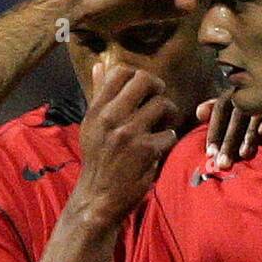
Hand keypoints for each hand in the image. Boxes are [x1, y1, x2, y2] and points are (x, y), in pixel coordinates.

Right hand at [73, 64, 178, 226]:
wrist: (98, 197)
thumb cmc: (98, 159)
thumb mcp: (92, 126)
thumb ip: (98, 94)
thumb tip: (100, 64)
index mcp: (97, 110)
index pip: (120, 72)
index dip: (138, 76)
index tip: (143, 90)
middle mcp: (110, 118)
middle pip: (145, 80)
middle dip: (158, 88)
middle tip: (159, 101)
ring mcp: (128, 134)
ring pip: (162, 105)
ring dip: (168, 115)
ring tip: (163, 125)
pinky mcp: (145, 151)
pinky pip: (170, 134)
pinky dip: (168, 140)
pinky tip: (158, 149)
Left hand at [197, 92, 261, 171]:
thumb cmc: (260, 96)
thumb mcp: (239, 102)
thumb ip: (217, 108)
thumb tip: (199, 113)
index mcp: (238, 89)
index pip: (221, 108)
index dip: (214, 131)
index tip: (209, 154)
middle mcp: (251, 89)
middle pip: (236, 115)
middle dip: (229, 141)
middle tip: (223, 165)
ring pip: (255, 114)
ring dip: (249, 136)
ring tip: (244, 156)